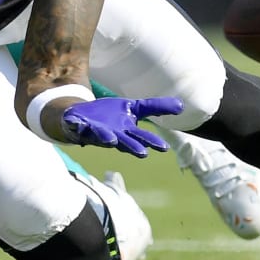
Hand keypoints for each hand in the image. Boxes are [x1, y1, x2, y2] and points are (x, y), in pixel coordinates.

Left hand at [60, 96, 182, 157]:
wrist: (82, 116)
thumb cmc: (111, 117)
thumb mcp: (135, 108)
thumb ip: (156, 107)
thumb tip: (182, 106)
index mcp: (127, 131)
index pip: (141, 136)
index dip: (151, 141)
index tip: (163, 148)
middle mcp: (113, 135)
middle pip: (125, 142)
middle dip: (133, 147)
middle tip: (143, 153)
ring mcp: (95, 132)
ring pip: (102, 137)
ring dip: (107, 138)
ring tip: (112, 140)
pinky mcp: (79, 126)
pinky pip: (77, 126)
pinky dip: (78, 124)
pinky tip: (78, 122)